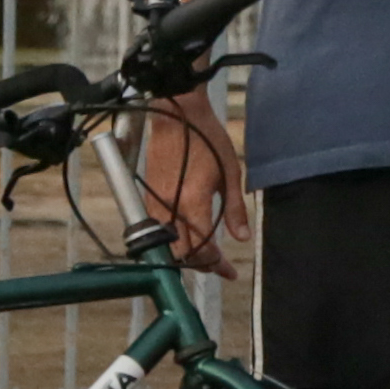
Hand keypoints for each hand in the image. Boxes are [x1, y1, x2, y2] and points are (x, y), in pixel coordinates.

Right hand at [141, 92, 244, 274]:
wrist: (176, 116)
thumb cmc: (208, 140)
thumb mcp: (231, 173)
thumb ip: (234, 209)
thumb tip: (242, 238)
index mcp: (193, 203)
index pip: (203, 249)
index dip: (217, 265)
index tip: (230, 272)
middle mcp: (170, 208)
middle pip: (182, 253)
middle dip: (202, 265)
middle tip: (219, 267)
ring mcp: (155, 203)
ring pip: (166, 245)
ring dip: (185, 256)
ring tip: (204, 257)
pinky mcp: (147, 196)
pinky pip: (156, 229)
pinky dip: (170, 242)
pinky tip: (185, 239)